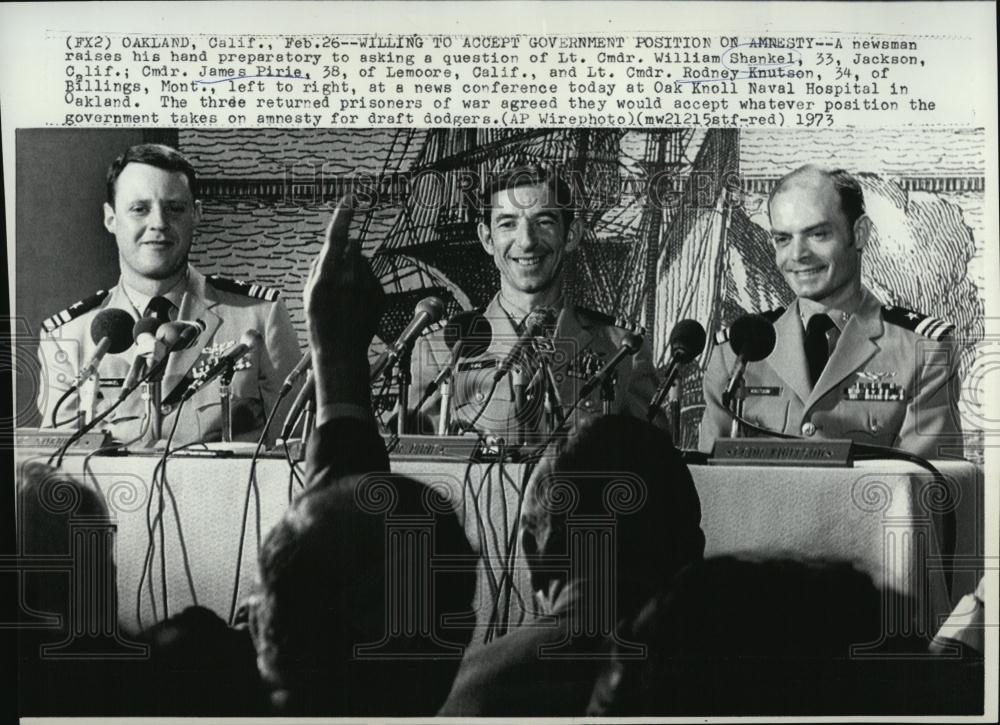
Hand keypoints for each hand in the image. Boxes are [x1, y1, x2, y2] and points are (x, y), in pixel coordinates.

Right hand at [303, 194, 384, 361]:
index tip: (349, 199)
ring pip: (363, 262)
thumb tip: (331, 249)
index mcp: (327, 277)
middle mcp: (349, 278)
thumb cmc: (320, 322)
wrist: (341, 351)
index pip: (335, 239)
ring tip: (346, 296)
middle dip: (347, 253)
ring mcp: (367, 287)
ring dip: (356, 270)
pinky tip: (356, 304)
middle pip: (353, 247)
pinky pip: (372, 277)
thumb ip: (319, 265)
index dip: (341, 218)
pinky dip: (365, 284)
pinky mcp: (380, 294)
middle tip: (336, 276)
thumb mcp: (309, 293)